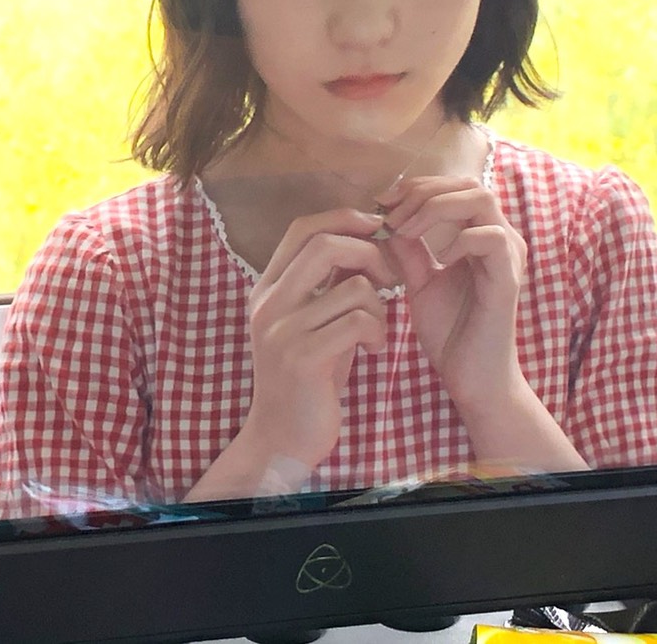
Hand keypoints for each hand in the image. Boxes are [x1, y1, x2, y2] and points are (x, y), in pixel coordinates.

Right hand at [239, 208, 393, 471]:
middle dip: (369, 252)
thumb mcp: (313, 322)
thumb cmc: (309, 378)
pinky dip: (378, 331)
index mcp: (268, 288)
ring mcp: (282, 330)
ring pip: (353, 287)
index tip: (375, 227)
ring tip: (378, 329)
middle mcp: (268, 303)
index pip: (302, 228)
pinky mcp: (302, 358)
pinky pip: (358, 321)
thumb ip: (328, 284)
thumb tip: (366, 241)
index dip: (343, 218)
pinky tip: (375, 350)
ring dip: (380, 305)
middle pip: (325, 244)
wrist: (282, 439)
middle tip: (389, 277)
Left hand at [376, 176, 527, 409]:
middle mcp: (500, 238)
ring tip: (408, 228)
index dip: (417, 186)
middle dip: (424, 191)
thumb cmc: (451, 332)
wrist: (470, 378)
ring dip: (437, 207)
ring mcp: (507, 256)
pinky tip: (438, 257)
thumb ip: (408, 250)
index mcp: (479, 234)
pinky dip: (460, 238)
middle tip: (392, 214)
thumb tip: (385, 219)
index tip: (383, 203)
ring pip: (482, 199)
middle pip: (468, 183)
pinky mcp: (507, 278)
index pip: (454, 185)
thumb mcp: (419, 282)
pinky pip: (491, 237)